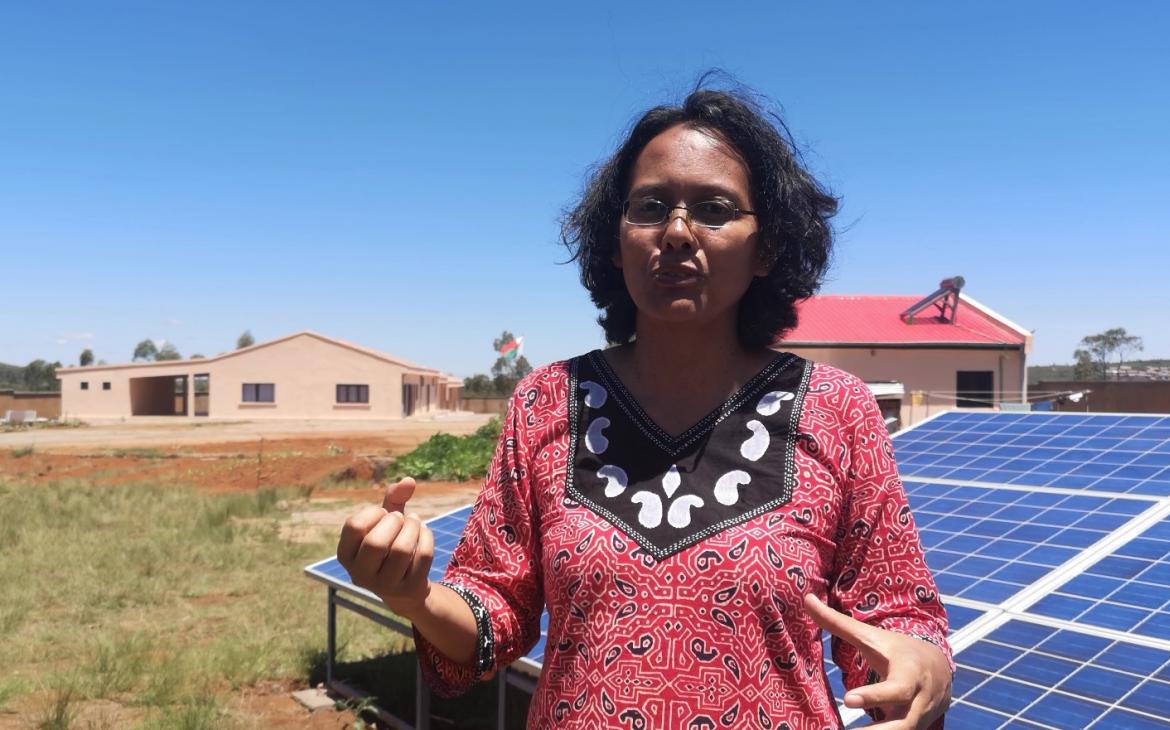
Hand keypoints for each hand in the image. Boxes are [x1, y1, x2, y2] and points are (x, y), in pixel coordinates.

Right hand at [337, 477, 434, 617]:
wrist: (404, 589)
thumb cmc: (389, 546)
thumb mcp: (384, 523)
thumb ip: (392, 499)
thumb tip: (409, 481)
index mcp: (345, 555)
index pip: (354, 527)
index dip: (373, 513)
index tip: (382, 513)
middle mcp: (359, 575)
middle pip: (376, 542)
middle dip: (394, 521)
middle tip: (400, 518)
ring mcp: (383, 587)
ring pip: (401, 549)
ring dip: (413, 527)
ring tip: (414, 522)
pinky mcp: (408, 590)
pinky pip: (422, 556)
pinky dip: (427, 537)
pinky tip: (424, 533)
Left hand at [804, 594, 950, 728]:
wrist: (937, 669)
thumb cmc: (897, 649)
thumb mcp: (871, 636)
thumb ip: (838, 623)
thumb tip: (806, 599)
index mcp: (910, 673)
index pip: (896, 688)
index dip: (874, 695)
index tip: (848, 700)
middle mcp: (918, 701)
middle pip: (902, 723)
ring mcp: (918, 719)